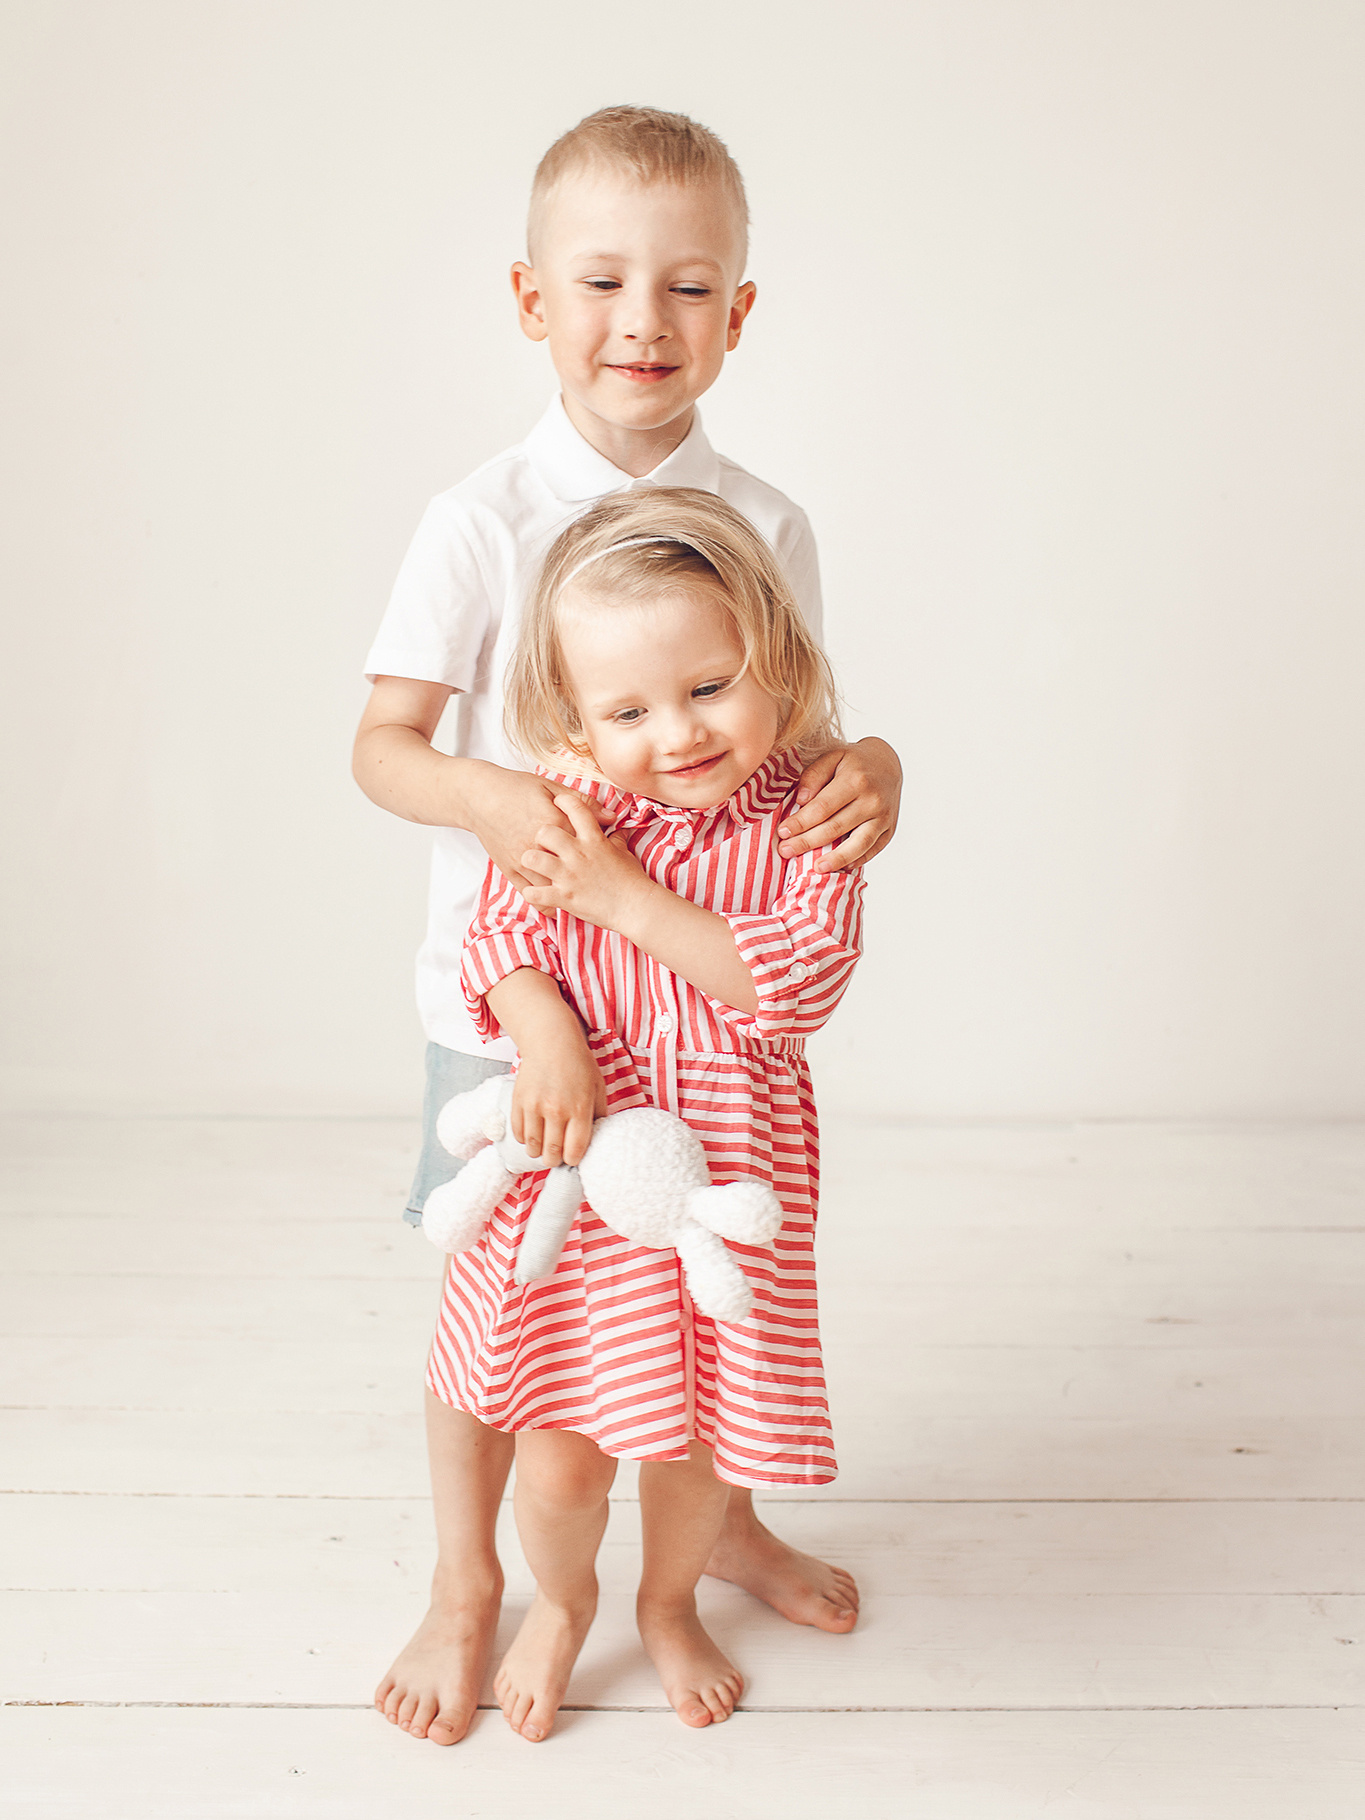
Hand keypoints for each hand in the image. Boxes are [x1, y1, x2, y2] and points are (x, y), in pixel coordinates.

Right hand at [467, 768, 610, 890]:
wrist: (479, 796)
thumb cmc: (516, 788)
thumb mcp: (552, 788)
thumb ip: (583, 804)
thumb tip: (612, 817)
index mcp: (554, 821)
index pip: (587, 842)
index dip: (599, 849)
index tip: (605, 853)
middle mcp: (539, 845)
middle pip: (572, 868)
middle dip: (586, 875)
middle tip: (598, 879)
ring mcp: (523, 859)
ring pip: (552, 886)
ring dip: (567, 891)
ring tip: (581, 894)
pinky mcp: (510, 869)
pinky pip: (531, 893)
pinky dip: (545, 901)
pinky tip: (556, 902)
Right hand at [511, 1037, 608, 1168]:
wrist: (550, 1042)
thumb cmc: (577, 1064)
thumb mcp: (598, 1087)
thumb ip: (599, 1115)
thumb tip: (595, 1139)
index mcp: (580, 1109)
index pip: (574, 1151)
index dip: (574, 1160)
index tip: (573, 1156)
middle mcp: (556, 1110)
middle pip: (552, 1155)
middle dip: (555, 1160)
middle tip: (558, 1155)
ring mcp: (535, 1107)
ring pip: (532, 1148)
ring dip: (538, 1151)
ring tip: (544, 1146)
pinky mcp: (518, 1102)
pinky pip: (518, 1134)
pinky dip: (525, 1139)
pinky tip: (534, 1132)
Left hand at [517, 793, 654, 930]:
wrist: (636, 907)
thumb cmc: (632, 880)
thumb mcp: (624, 854)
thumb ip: (615, 839)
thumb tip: (615, 827)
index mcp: (593, 840)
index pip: (575, 808)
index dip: (563, 801)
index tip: (557, 802)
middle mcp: (578, 854)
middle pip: (545, 832)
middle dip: (539, 835)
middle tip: (541, 842)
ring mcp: (568, 875)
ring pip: (533, 858)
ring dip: (530, 862)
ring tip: (533, 865)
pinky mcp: (564, 897)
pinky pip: (534, 892)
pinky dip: (530, 893)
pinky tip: (534, 892)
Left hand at [777, 737, 901, 871]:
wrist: (888, 764)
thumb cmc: (853, 762)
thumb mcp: (832, 757)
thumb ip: (814, 775)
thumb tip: (801, 801)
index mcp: (856, 780)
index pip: (823, 807)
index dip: (801, 822)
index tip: (782, 831)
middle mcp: (872, 800)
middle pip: (836, 827)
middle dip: (808, 842)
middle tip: (785, 851)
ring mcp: (883, 817)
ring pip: (858, 844)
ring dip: (836, 859)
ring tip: (816, 869)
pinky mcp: (889, 830)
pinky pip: (872, 850)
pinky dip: (856, 860)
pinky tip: (840, 867)